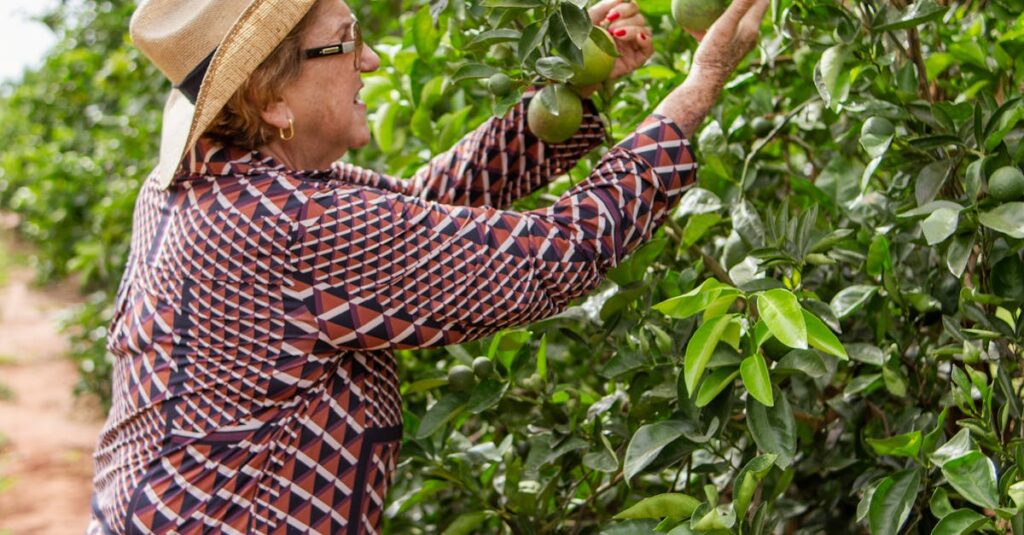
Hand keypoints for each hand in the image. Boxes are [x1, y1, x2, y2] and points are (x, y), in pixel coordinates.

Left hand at [587, 0, 652, 81]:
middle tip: (610, 28)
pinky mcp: (636, 60)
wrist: (578, 68)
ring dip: (632, 29)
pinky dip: (645, 40)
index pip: (631, 7)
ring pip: (645, 29)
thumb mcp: (590, 20)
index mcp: (618, 20)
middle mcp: (627, 31)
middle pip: (639, 16)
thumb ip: (605, 6)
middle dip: (625, 19)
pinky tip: (637, 38)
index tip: (609, 16)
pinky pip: (649, 48)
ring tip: (615, 35)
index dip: (624, 8)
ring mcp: (632, 46)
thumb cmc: (582, 43)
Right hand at [653, 0, 769, 136]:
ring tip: (717, 4)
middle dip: (746, 1)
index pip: (762, 2)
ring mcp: (738, 45)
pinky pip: (723, 33)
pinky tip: (698, 23)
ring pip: (737, 22)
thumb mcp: (724, 27)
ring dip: (731, 11)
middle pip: (751, 11)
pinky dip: (715, 25)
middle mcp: (749, 36)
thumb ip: (739, 6)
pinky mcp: (727, 52)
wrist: (705, 84)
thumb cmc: (714, 55)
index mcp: (752, 28)